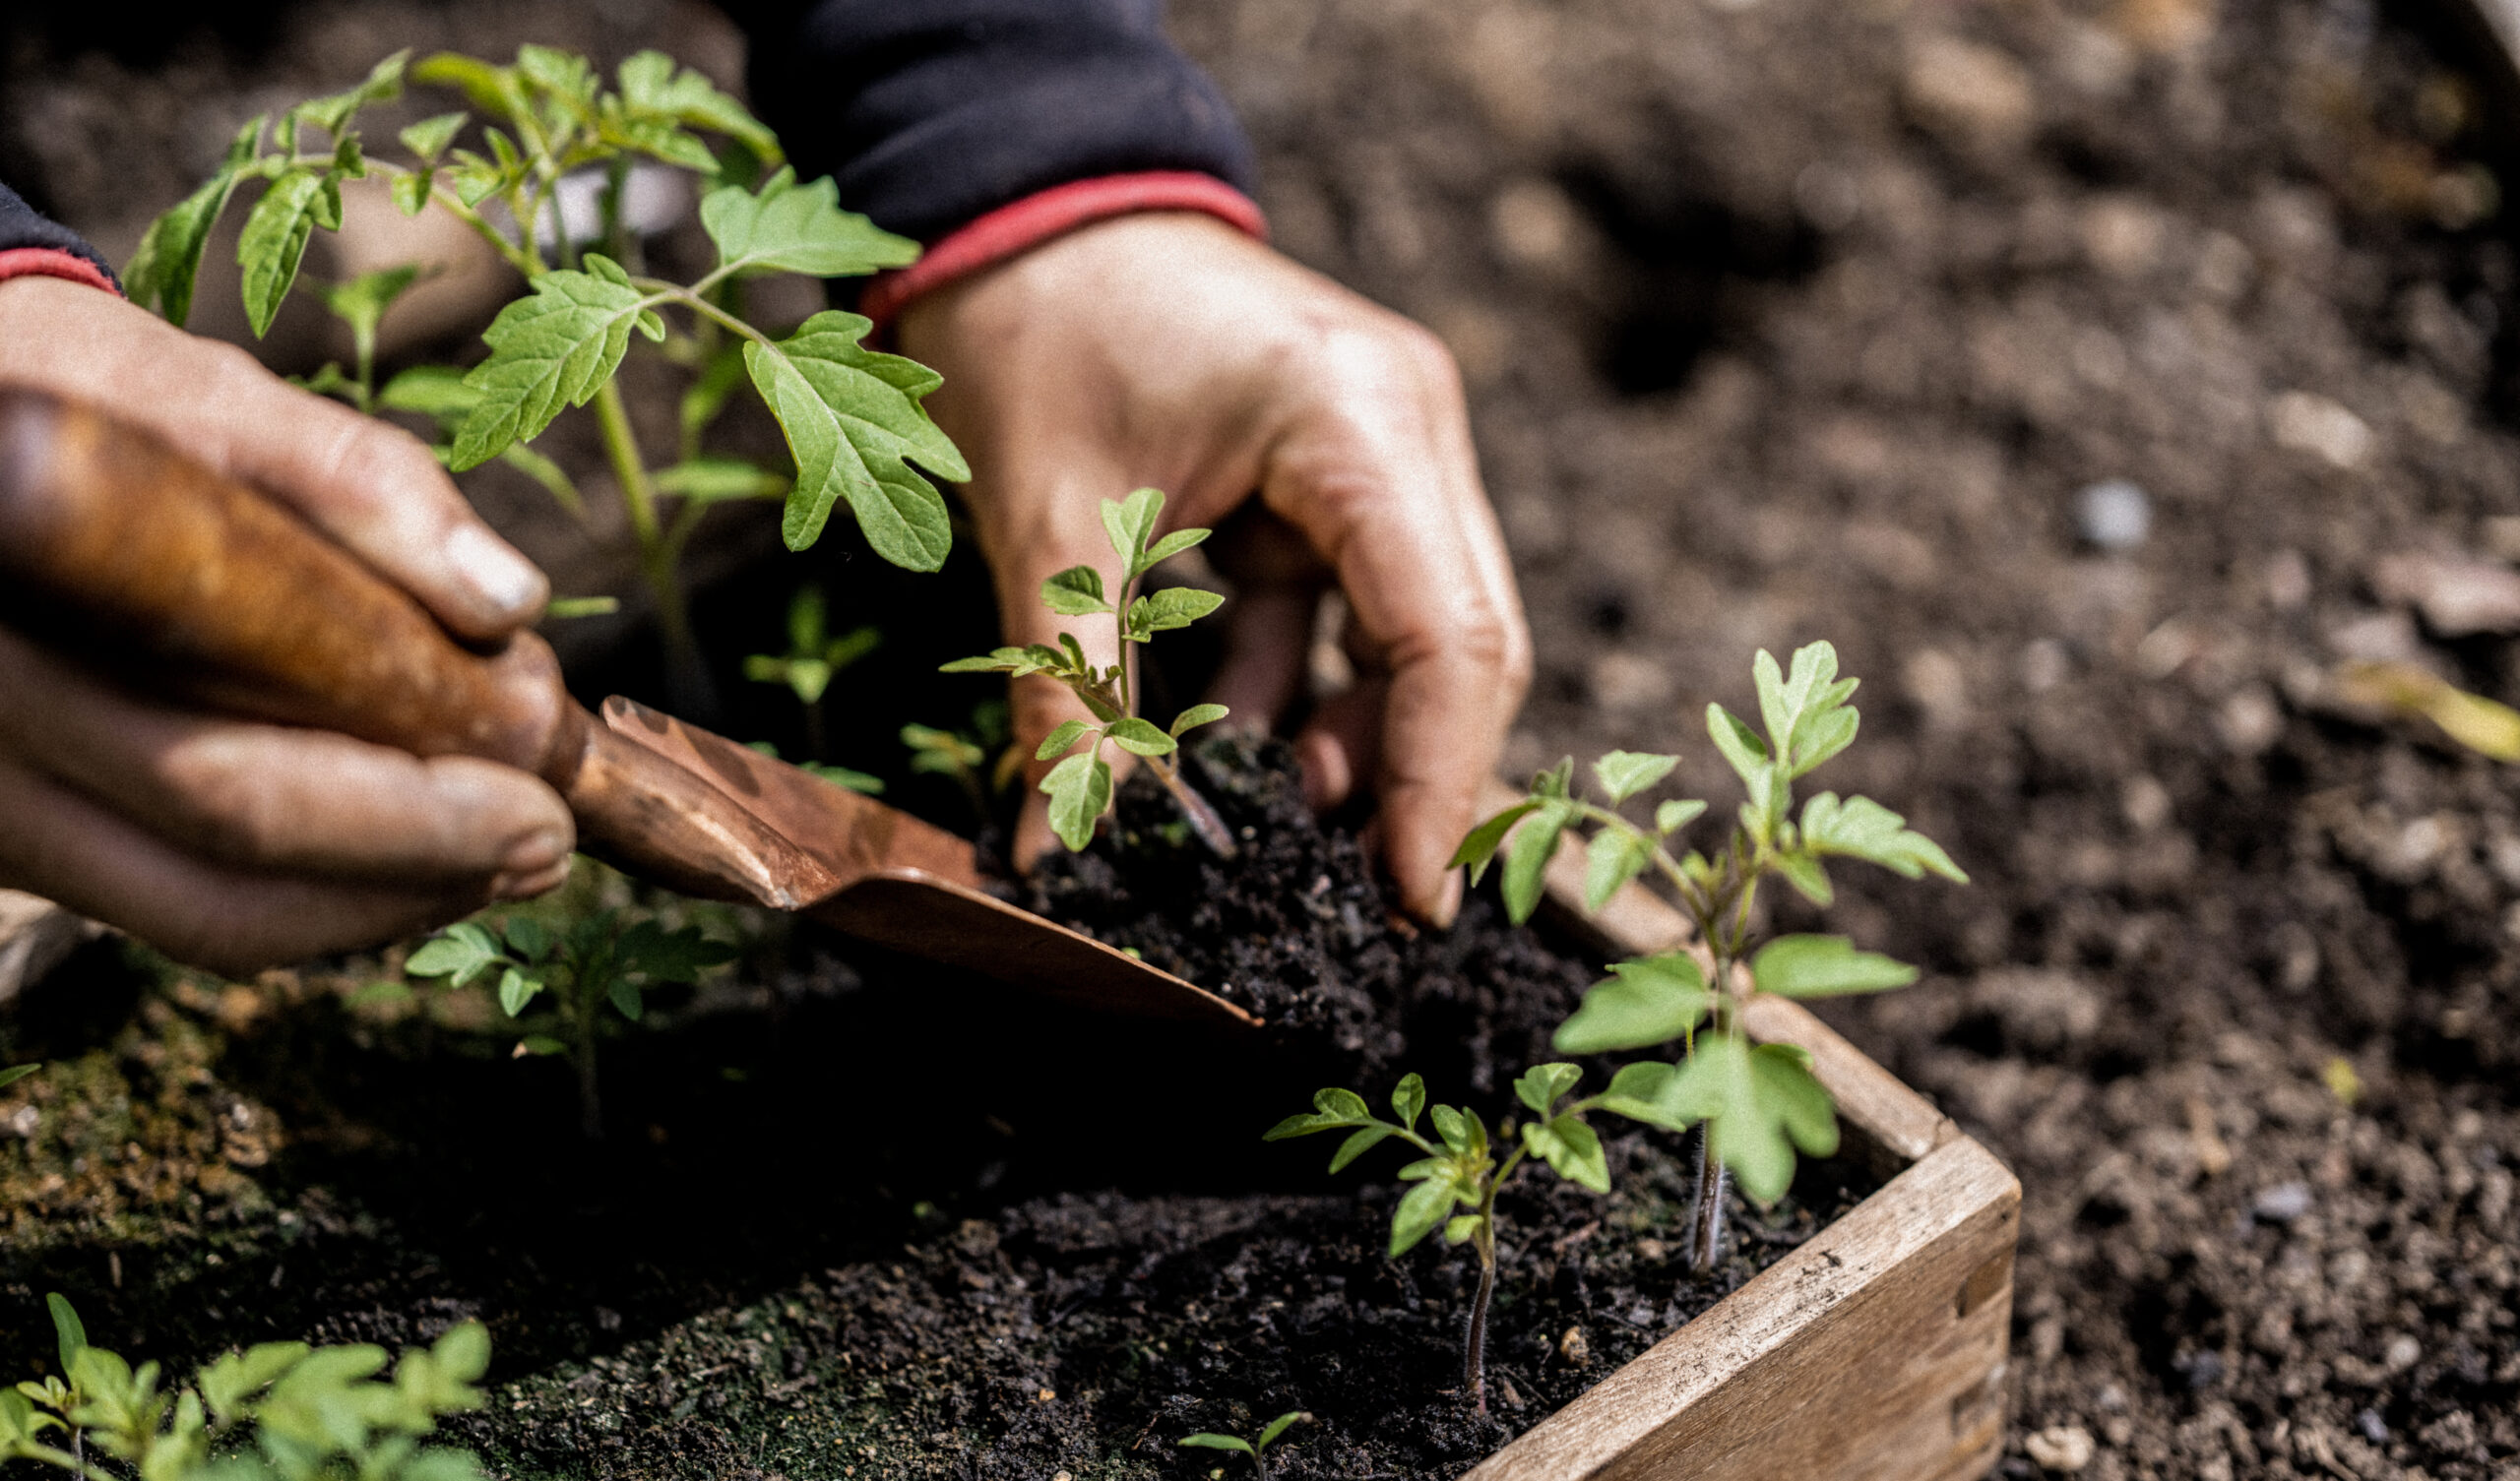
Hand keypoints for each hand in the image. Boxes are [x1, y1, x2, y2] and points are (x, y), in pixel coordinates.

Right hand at [0, 276, 571, 972]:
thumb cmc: (85, 395)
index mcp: (18, 627)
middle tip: (551, 844)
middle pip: (221, 873)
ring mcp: (0, 804)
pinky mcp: (32, 830)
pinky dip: (315, 896)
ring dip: (378, 904)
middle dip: (416, 870)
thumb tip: (508, 599)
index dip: (400, 814)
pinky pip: (181, 904)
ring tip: (511, 861)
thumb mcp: (198, 396)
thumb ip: (348, 479)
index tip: (537, 795)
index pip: (221, 780)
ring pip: (203, 917)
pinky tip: (420, 857)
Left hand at [898, 214, 1530, 924]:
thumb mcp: (1046, 519)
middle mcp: (1407, 429)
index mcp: (1360, 422)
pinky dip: (1305, 690)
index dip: (1440, 783)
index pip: (1450, 637)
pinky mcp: (1339, 473)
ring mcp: (1383, 449)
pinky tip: (1243, 762)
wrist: (1015, 196)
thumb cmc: (1030, 321)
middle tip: (1351, 899)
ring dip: (1353, 741)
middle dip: (1413, 777)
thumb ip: (1072, 694)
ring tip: (1271, 837)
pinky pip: (1351, 610)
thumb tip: (1062, 858)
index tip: (1408, 900)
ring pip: (1416, 636)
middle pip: (1464, 643)